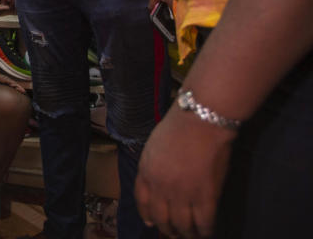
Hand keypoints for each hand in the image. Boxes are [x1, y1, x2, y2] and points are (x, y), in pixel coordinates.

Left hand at [135, 106, 235, 237]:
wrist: (200, 121)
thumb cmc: (178, 127)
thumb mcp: (153, 146)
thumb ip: (152, 166)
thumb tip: (157, 181)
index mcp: (146, 172)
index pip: (142, 201)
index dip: (147, 215)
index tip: (152, 222)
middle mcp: (160, 187)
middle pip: (161, 218)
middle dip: (167, 229)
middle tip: (174, 234)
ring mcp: (183, 193)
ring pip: (182, 225)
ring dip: (186, 234)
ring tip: (191, 236)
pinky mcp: (206, 196)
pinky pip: (204, 222)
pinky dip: (205, 231)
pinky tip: (207, 232)